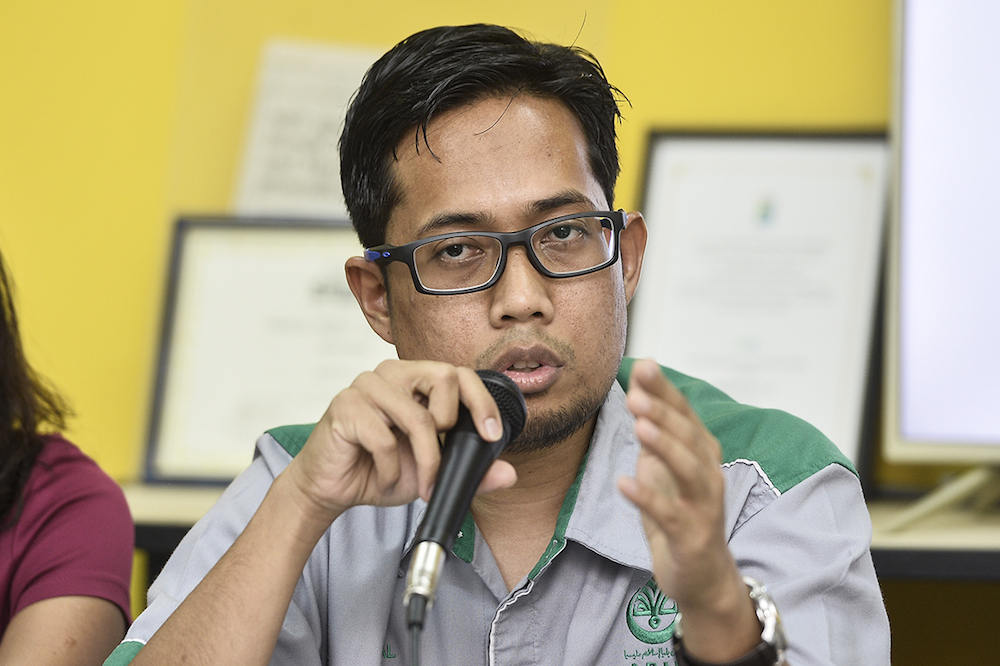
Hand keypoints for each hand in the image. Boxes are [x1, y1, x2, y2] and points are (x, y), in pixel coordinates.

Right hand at [284, 360, 517, 525]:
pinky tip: (384, 477)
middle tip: (438, 461)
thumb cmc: (380, 469)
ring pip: (417, 417)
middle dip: (450, 428)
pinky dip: (390, 469)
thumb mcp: (432, 473)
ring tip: (415, 483)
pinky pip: (384, 439)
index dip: (481, 402)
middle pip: (444, 377)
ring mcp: (366, 386)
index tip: (491, 435)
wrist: (332, 488)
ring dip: (424, 462)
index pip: (460, 373)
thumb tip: (508, 473)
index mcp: (417, 379)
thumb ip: (470, 471)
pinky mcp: (345, 406)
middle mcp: (393, 373)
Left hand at [617, 361, 760, 663]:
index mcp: (701, 453)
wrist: (703, 575)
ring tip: (638, 426)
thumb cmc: (680, 514)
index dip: (664, 389)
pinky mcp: (691, 534)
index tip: (641, 363)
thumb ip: (655, 431)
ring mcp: (702, 505)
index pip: (684, 413)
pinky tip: (625, 482)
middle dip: (662, 413)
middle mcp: (708, 473)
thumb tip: (638, 388)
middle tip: (635, 393)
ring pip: (688, 469)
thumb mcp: (664, 468)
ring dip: (664, 446)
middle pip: (688, 436)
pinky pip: (669, 513)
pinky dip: (648, 497)